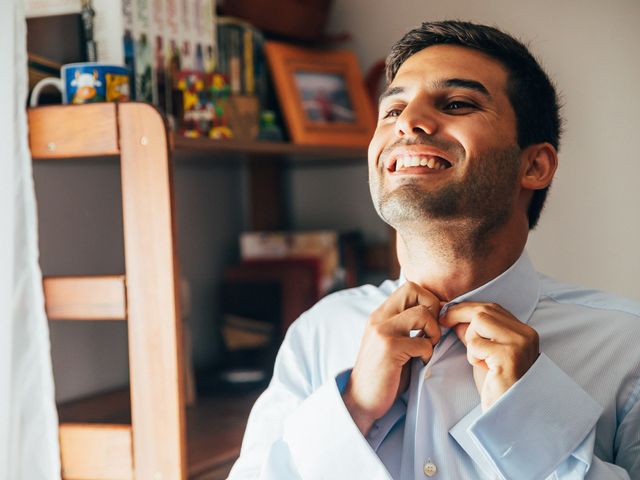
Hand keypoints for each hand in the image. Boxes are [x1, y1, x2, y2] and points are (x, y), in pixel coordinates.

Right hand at [343, 282, 440, 434]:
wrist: (361, 399)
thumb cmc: (383, 373)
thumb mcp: (392, 342)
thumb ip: (407, 325)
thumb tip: (437, 312)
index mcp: (380, 315)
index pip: (409, 287)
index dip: (428, 300)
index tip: (433, 321)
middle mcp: (379, 318)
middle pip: (414, 290)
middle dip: (433, 308)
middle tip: (432, 331)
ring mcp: (382, 331)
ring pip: (422, 314)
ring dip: (433, 333)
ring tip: (427, 348)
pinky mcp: (389, 348)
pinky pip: (423, 343)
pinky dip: (428, 354)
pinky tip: (419, 363)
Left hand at [440, 302, 538, 411]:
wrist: (510, 413)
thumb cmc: (498, 386)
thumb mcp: (484, 354)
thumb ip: (474, 334)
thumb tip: (453, 316)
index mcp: (524, 331)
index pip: (492, 308)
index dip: (467, 308)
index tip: (447, 313)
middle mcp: (525, 334)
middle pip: (484, 310)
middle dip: (459, 314)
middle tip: (443, 321)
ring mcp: (519, 344)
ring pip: (480, 322)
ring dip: (470, 340)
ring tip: (479, 359)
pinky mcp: (509, 356)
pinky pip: (476, 344)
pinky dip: (473, 356)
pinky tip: (485, 369)